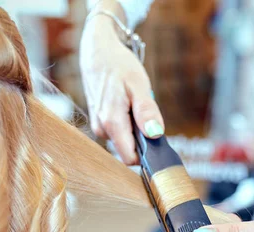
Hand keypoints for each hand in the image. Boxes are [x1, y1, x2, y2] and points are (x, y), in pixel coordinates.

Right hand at [80, 10, 164, 163]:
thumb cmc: (118, 65)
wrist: (97, 52)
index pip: (130, 158)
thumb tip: (155, 134)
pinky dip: (127, 121)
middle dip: (141, 136)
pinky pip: (118, 131)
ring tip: (133, 103)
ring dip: (134, 127)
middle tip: (143, 110)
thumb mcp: (139, 85)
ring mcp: (98, 126)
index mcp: (111, 123)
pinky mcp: (98, 122)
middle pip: (129, 149)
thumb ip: (146, 111)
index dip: (146, 153)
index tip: (155, 137)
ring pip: (124, 140)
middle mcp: (101, 129)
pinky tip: (125, 103)